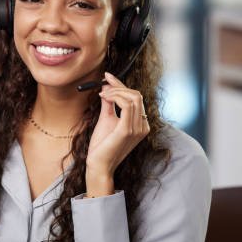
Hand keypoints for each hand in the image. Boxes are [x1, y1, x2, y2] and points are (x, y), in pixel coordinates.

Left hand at [85, 72, 149, 195]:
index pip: (136, 98)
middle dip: (119, 86)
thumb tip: (107, 88)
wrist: (98, 164)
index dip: (121, 85)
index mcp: (140, 124)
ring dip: (115, 91)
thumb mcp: (106, 119)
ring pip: (133, 98)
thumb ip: (109, 104)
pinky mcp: (127, 130)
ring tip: (101, 94)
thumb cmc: (102, 145)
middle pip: (136, 95)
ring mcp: (137, 129)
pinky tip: (105, 98)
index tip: (108, 77)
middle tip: (102, 85)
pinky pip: (127, 105)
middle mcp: (142, 126)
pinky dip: (115, 97)